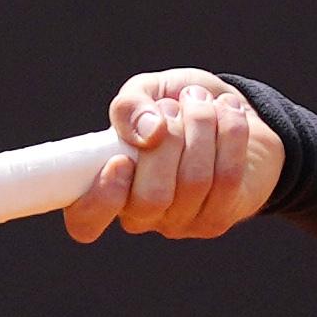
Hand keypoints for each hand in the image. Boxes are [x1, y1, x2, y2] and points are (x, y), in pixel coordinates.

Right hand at [62, 69, 278, 242]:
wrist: (225, 114)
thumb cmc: (173, 107)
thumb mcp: (145, 93)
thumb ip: (131, 106)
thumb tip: (148, 131)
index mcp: (105, 188)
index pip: (86, 221)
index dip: (101, 199)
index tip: (120, 160)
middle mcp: (139, 215)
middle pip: (151, 198)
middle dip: (169, 142)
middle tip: (173, 107)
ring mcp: (179, 223)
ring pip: (193, 182)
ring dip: (200, 127)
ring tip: (200, 99)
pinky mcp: (216, 220)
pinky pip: (227, 178)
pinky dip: (230, 134)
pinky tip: (228, 110)